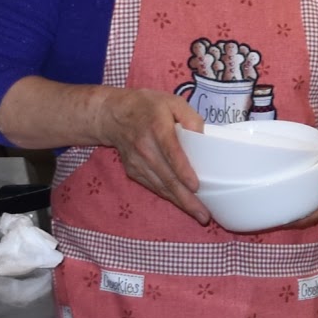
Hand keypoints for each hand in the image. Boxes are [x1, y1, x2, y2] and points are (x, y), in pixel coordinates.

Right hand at [98, 88, 208, 223]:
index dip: (182, 170)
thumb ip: (190, 117)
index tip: (195, 186)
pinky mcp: (134, 171)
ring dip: (179, 202)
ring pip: (160, 187)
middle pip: (167, 177)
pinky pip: (153, 186)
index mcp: (157, 128)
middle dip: (186, 198)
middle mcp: (145, 148)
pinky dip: (168, 197)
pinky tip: (183, 204)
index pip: (171, 152)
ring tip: (199, 215)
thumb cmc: (148, 106)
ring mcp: (137, 162)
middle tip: (204, 215)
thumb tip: (203, 137)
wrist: (112, 115)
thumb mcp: (172, 102)